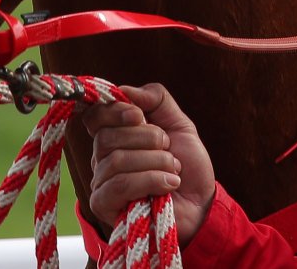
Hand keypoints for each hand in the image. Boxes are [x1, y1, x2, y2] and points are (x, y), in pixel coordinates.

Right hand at [82, 83, 216, 245]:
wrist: (201, 204)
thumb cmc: (188, 165)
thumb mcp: (179, 123)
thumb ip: (156, 99)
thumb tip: (125, 90)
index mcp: (115, 136)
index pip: (95, 116)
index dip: (114, 110)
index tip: (140, 115)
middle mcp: (101, 158)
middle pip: (106, 137)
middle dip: (147, 138)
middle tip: (168, 148)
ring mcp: (100, 183)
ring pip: (115, 161)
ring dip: (155, 161)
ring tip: (174, 169)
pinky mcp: (104, 206)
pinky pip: (120, 185)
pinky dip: (150, 180)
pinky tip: (169, 184)